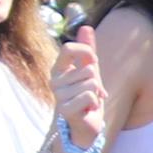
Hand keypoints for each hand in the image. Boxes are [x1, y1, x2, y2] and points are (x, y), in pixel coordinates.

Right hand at [50, 36, 107, 150]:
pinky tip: (88, 109)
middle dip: (97, 81)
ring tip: (89, 101)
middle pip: (88, 69)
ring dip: (97, 93)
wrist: (85, 126)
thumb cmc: (87, 97)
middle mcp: (55, 81)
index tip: (93, 62)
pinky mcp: (65, 110)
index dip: (87, 52)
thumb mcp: (90, 71)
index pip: (69, 48)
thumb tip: (86, 26)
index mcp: (58, 69)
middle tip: (91, 93)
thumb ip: (88, 51)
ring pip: (91, 82)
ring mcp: (58, 96)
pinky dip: (95, 102)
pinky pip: (90, 95)